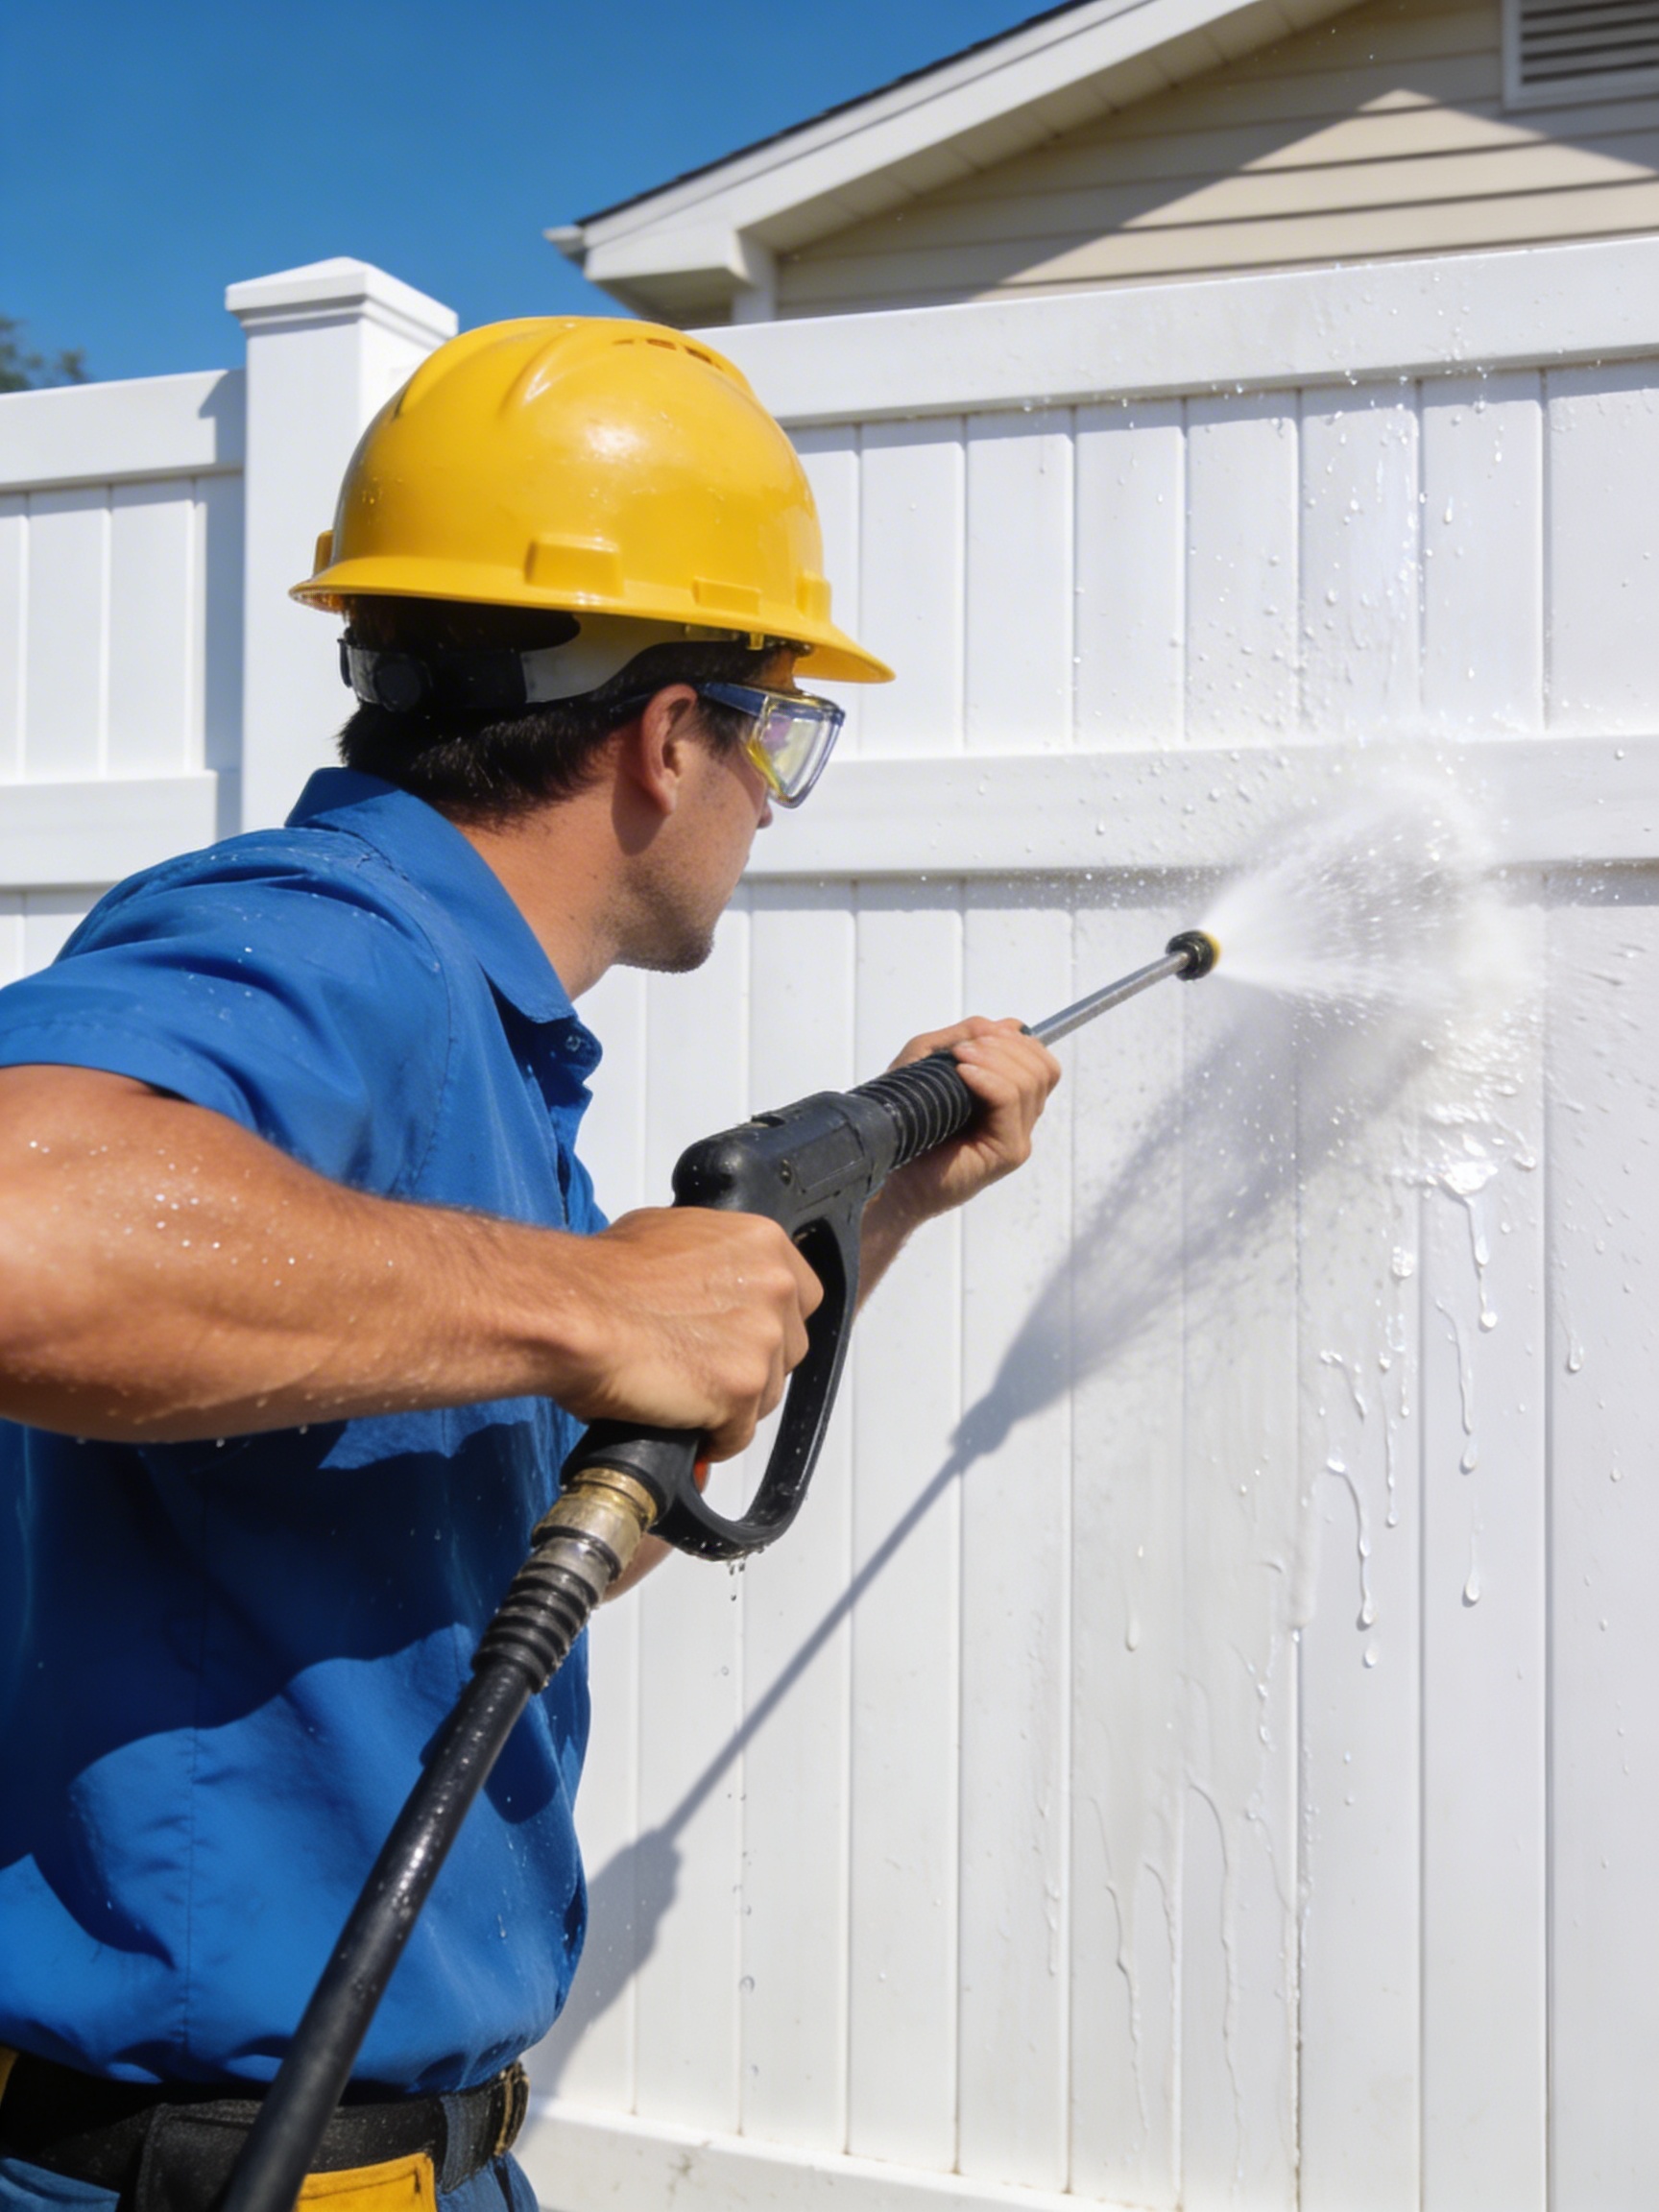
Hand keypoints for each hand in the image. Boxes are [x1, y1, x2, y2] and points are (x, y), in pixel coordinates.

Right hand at [557, 1206, 822, 1459]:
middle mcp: (775, 1288)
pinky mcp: (742, 1389)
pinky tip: (688, 1432)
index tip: (744, 1337)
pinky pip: (739, 1434)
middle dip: (753, 1364)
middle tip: (707, 1368)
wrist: (573, 1313)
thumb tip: (707, 1285)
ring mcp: (763, 1341)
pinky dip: (715, 1440)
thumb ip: (711, 1260)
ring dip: (734, 1404)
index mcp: (763, 1243)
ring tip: (688, 1401)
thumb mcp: (667, 1234)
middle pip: (789, 1347)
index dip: (771, 1322)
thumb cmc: (603, 1277)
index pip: (800, 1295)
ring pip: (769, 1393)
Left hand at [861, 1018, 1060, 1266]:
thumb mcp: (927, 1061)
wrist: (886, 1167)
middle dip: (1004, 1045)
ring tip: (959, 1060)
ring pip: (1030, 1081)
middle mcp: (1019, 1118)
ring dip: (994, 1058)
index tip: (976, 1035)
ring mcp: (1017, 1137)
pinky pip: (1012, 1102)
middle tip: (963, 1048)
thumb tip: (1006, 1025)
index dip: (1015, 1039)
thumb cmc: (904, 1119)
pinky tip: (963, 1076)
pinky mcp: (1008, 1152)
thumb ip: (964, 1037)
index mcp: (1008, 1099)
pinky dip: (989, 1080)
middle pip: (1042, 1067)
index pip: (1040, 1061)